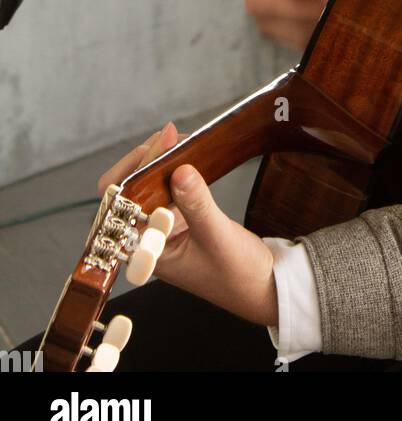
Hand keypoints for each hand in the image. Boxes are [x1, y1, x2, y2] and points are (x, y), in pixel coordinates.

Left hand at [98, 122, 278, 327]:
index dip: (135, 171)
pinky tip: (187, 150)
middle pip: (128, 189)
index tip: (161, 144)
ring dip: (160, 158)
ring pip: (146, 183)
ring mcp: (162, 225)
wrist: (262, 286)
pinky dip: (174, 165)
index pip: (121, 204)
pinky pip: (167, 185)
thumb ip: (197, 204)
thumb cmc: (237, 274)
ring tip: (180, 138)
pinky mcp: (179, 216)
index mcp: (145, 251)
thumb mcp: (217, 237)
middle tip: (171, 135)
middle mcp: (148, 236)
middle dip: (145, 158)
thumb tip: (180, 169)